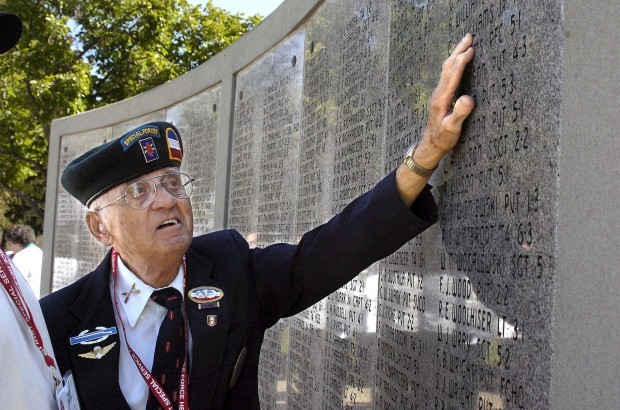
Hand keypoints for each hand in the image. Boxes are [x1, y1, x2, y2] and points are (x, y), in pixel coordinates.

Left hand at [413, 33, 474, 168]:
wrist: (430, 145)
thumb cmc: (443, 138)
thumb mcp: (452, 128)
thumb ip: (459, 113)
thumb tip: (467, 98)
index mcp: (442, 99)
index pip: (452, 75)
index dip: (462, 61)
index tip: (471, 49)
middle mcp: (438, 93)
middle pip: (448, 67)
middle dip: (458, 50)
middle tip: (469, 36)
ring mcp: (438, 94)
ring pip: (446, 69)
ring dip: (455, 54)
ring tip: (465, 43)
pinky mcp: (440, 96)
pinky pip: (447, 74)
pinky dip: (454, 63)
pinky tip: (457, 61)